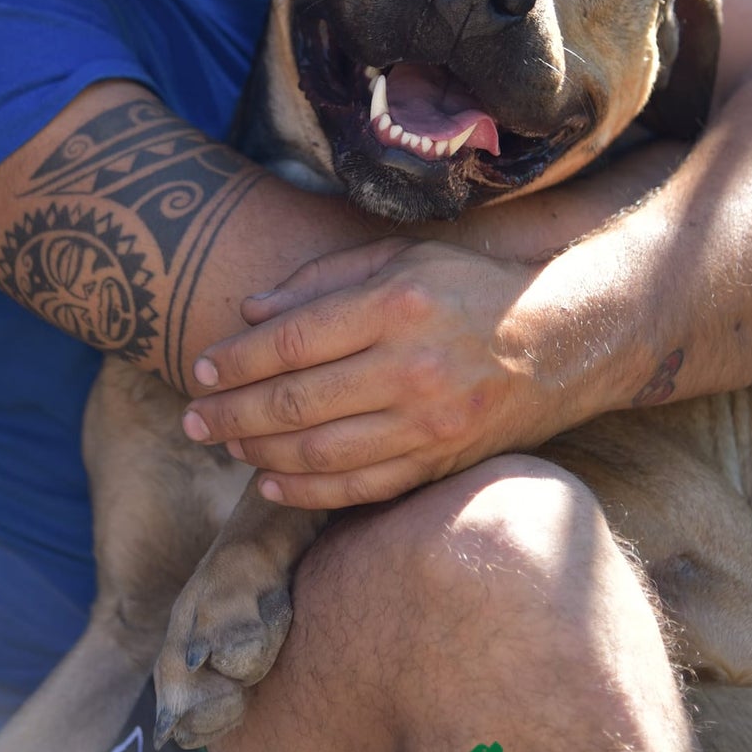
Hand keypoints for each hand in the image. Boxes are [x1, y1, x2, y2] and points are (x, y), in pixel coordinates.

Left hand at [181, 236, 560, 508]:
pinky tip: (270, 484)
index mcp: (395, 305)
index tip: (201, 370)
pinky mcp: (441, 462)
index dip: (238, 360)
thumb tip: (251, 312)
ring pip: (321, 452)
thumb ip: (324, 279)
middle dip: (232, 412)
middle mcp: (411, 366)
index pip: (293, 340)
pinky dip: (308, 493)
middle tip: (190, 420)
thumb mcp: (401, 258)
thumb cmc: (468, 287)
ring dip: (259, 453)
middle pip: (296, 401)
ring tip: (224, 446)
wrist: (561, 338)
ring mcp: (428, 422)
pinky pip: (361, 487)